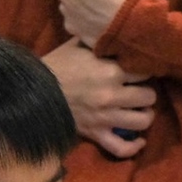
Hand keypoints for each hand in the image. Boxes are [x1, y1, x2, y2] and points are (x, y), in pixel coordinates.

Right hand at [43, 37, 154, 158]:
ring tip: (140, 110)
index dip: (144, 70)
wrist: (32, 90)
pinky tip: (140, 140)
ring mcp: (105, 117)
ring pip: (142, 122)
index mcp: (110, 71)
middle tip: (140, 90)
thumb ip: (99, 41)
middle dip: (146, 93)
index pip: (144, 71)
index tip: (140, 70)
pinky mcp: (96, 133)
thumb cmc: (56, 65)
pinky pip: (121, 148)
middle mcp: (112, 95)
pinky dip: (134, 147)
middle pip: (149, 97)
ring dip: (144, 116)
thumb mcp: (78, 46)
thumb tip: (114, 33)